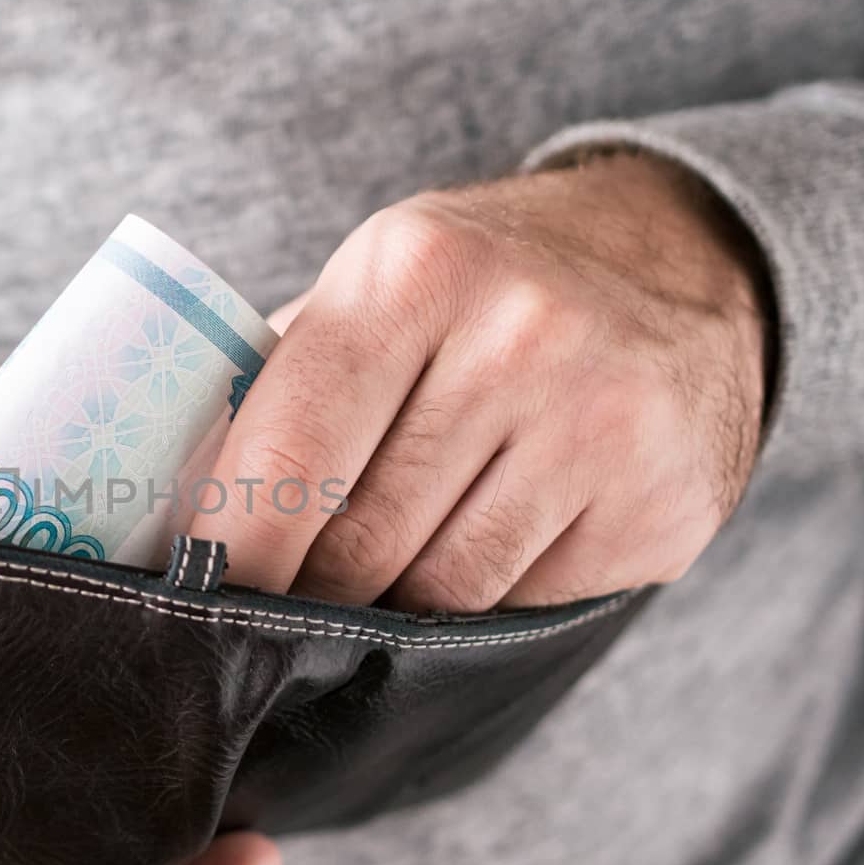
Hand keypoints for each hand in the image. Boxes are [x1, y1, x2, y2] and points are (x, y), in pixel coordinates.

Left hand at [200, 152, 769, 609]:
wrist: (687, 258)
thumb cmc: (488, 283)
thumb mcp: (382, 281)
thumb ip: (285, 379)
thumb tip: (176, 506)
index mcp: (415, 271)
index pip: (292, 452)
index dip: (233, 548)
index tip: (197, 596)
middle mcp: (520, 337)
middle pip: (360, 544)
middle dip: (305, 591)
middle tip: (274, 606)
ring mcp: (603, 424)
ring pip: (444, 594)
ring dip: (394, 605)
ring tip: (386, 572)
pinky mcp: (660, 503)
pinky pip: (524, 604)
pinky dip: (484, 599)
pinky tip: (491, 545)